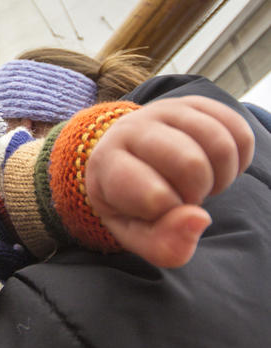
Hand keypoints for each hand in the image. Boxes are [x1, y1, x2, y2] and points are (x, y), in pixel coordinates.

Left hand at [85, 96, 253, 266]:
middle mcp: (133, 127)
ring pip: (219, 143)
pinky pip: (237, 131)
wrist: (131, 159)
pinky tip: (216, 168)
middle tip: (183, 196)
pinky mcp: (195, 103)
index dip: (169, 210)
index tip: (159, 209)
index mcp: (108, 163)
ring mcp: (165, 110)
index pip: (153, 193)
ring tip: (200, 183)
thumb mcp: (136, 233)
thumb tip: (199, 219)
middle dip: (197, 192)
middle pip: (191, 163)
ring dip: (220, 176)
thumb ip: (162, 243)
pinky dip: (237, 160)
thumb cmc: (132, 204)